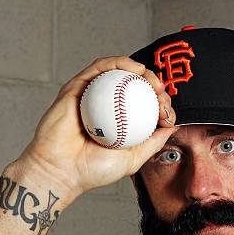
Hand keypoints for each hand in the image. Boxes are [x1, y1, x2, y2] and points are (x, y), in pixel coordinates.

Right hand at [12, 56, 177, 200]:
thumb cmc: (92, 171)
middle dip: (154, 85)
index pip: (145, 106)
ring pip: (118, 73)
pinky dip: (118, 64)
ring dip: (140, 70)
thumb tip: (173, 126)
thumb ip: (153, 143)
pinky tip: (133, 69)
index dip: (161, 104)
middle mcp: (106, 108)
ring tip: (152, 80)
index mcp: (119, 124)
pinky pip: (98, 69)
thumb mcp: (133, 159)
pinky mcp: (76, 87)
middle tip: (163, 95)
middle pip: (134, 86)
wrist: (60, 170)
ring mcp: (91, 96)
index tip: (168, 115)